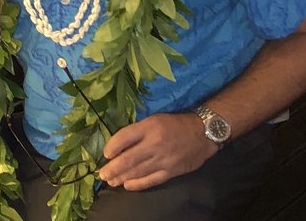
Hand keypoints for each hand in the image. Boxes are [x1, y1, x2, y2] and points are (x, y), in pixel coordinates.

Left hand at [99, 112, 217, 190]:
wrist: (203, 132)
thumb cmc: (175, 124)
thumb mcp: (155, 119)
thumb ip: (138, 131)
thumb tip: (119, 145)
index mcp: (149, 126)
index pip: (124, 137)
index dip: (112, 147)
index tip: (105, 154)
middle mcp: (155, 143)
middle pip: (128, 158)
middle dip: (113, 168)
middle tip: (102, 174)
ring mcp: (163, 159)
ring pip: (138, 171)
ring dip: (121, 177)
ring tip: (111, 181)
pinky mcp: (171, 171)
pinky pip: (152, 180)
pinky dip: (138, 184)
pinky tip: (127, 186)